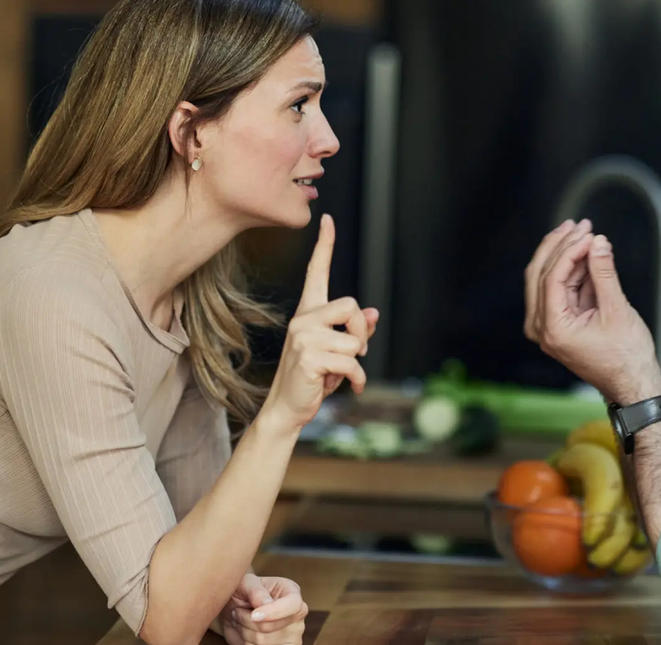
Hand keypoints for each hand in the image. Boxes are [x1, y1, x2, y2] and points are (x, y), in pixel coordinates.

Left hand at [217, 574, 307, 644]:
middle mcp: (298, 614)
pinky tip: (248, 635)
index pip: (293, 605)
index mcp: (292, 592)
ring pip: (264, 642)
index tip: (254, 615)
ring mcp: (295, 634)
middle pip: (271, 627)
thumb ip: (256, 591)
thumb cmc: (243, 592)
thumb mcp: (246, 584)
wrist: (236, 609)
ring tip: (242, 622)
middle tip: (238, 611)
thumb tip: (265, 604)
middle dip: (247, 621)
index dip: (274, 612)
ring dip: (245, 632)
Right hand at [261, 214, 379, 431]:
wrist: (288, 408)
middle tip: (354, 354)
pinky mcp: (309, 357)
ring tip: (338, 374)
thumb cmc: (313, 378)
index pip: (316, 272)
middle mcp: (303, 319)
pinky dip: (356, 379)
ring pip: (355, 340)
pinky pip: (352, 362)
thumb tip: (373, 313)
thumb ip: (354, 330)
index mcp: (308, 313)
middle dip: (361, 332)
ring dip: (356, 363)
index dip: (324, 246)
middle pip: (351, 305)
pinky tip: (344, 387)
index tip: (327, 219)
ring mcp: (303, 337)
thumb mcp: (336, 351)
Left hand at [524, 219, 660, 403]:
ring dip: (565, 255)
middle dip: (559, 246)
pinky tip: (587, 255)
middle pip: (539, 274)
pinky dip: (571, 271)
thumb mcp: (617, 310)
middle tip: (579, 225)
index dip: (569, 250)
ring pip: (546, 279)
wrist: (632, 383)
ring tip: (586, 234)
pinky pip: (558, 290)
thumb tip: (598, 242)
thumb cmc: (626, 357)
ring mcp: (547, 327)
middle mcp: (542, 328)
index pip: (551, 277)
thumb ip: (605, 274)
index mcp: (552, 329)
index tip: (588, 233)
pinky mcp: (557, 323)